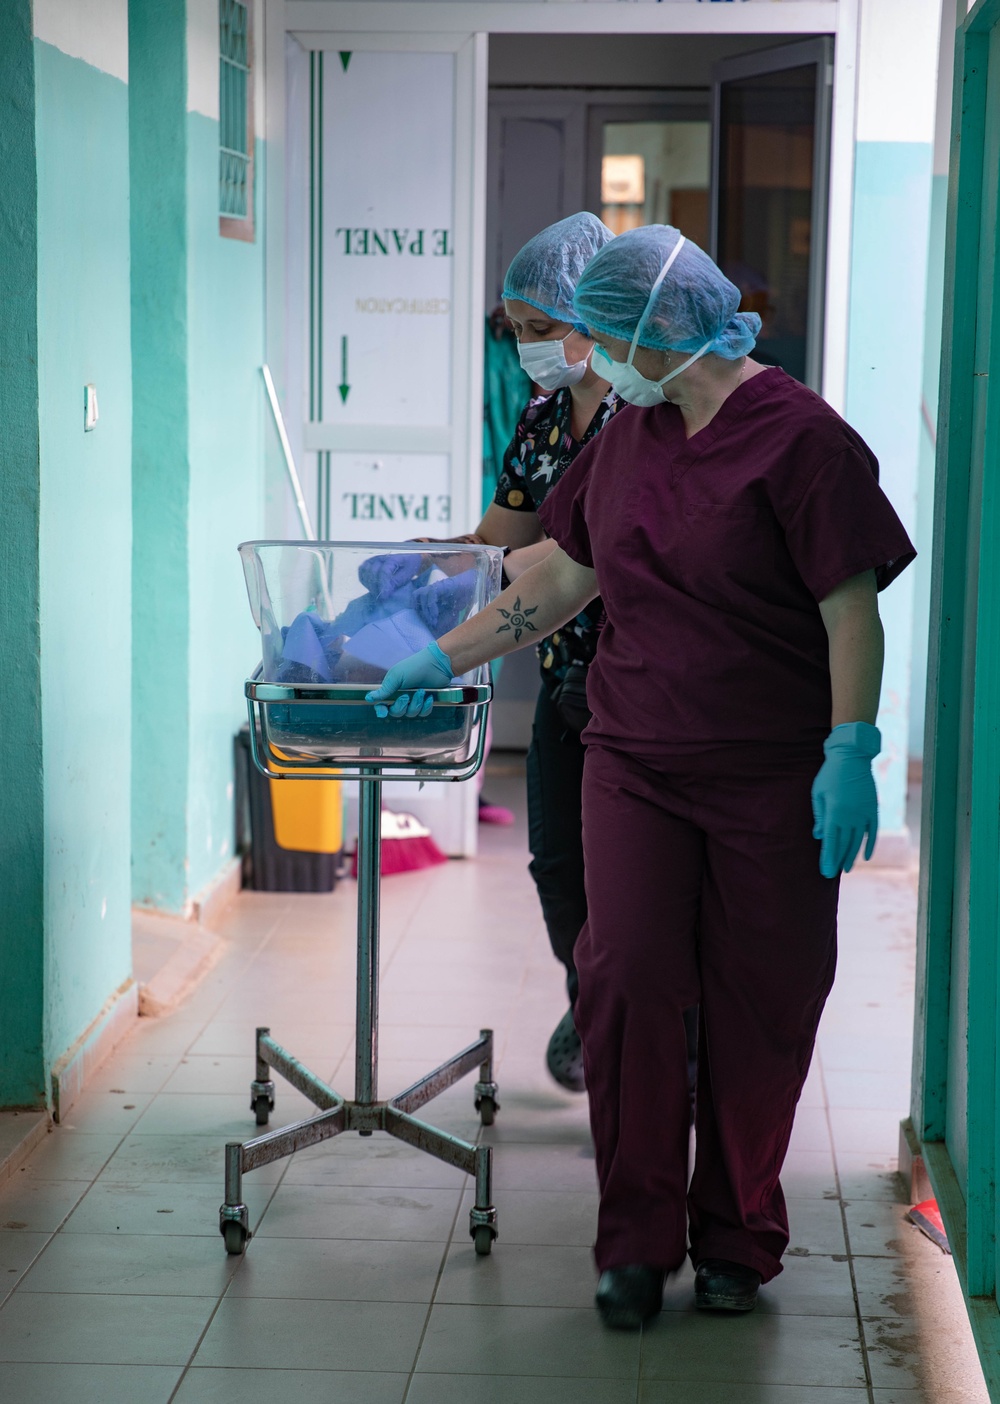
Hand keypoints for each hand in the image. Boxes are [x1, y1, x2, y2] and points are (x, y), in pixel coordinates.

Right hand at [357, 553, 425, 600]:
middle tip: (381, 597)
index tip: (384, 597)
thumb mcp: (406, 576)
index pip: (384, 571)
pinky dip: (365, 582)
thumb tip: (384, 593)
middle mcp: (380, 557)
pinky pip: (361, 573)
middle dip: (376, 587)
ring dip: (370, 585)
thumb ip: (395, 583)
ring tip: (377, 593)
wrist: (407, 560)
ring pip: (365, 573)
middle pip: (373, 572)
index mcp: (392, 558)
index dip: (383, 585)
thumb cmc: (408, 568)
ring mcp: (372, 560)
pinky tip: (372, 588)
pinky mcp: (367, 564)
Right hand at [365, 642, 453, 718]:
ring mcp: (414, 700)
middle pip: (396, 712)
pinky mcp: (426, 702)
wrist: (437, 665)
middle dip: (400, 706)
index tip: (383, 711)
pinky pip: (423, 713)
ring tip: (421, 692)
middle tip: (406, 696)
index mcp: (392, 689)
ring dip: (416, 704)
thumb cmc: (415, 667)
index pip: (382, 705)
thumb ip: (384, 690)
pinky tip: (429, 697)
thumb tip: (368, 698)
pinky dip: (426, 706)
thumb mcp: (396, 676)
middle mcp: (401, 696)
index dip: (381, 710)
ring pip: (410, 713)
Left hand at [811, 722, 880, 878]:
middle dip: (837, 861)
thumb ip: (819, 815)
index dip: (827, 858)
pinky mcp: (872, 809)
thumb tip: (818, 836)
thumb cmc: (830, 774)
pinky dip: (869, 845)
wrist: (852, 756)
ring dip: (851, 856)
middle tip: (831, 874)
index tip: (824, 872)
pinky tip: (865, 857)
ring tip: (845, 869)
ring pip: (857, 841)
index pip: (830, 841)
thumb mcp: (818, 793)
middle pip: (843, 844)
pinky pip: (872, 831)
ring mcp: (863, 814)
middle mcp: (850, 816)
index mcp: (834, 812)